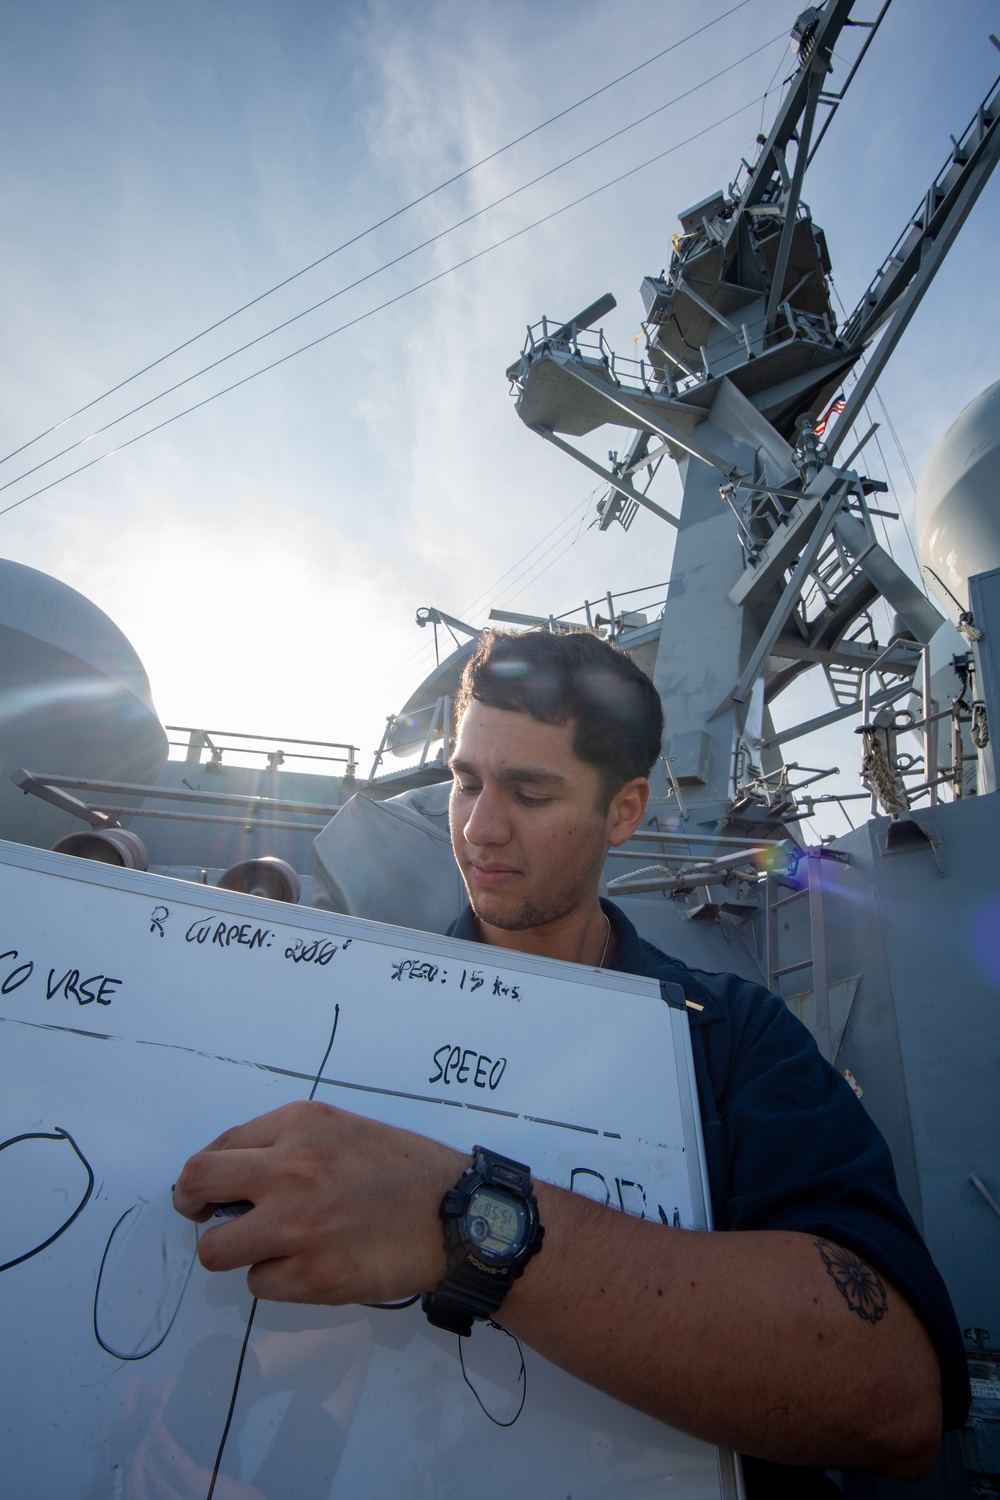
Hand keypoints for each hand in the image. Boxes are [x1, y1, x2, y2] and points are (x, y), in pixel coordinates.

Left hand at [173, 1100, 463, 1305]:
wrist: (457, 1216)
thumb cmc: (403, 1170)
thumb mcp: (343, 1129)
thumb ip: (288, 1143)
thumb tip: (233, 1176)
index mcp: (300, 1124)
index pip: (218, 1148)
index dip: (204, 1177)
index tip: (207, 1194)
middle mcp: (292, 1168)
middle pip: (197, 1185)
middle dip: (192, 1207)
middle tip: (206, 1220)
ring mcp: (299, 1225)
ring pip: (216, 1250)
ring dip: (234, 1253)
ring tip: (267, 1250)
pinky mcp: (313, 1275)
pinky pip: (260, 1284)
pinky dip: (278, 1279)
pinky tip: (312, 1265)